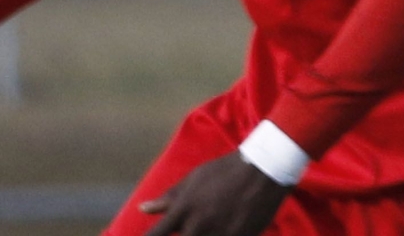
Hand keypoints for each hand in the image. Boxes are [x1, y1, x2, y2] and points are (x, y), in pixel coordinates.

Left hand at [139, 152, 290, 235]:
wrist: (260, 174)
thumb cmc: (222, 173)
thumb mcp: (191, 180)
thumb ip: (168, 198)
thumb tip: (143, 208)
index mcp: (183, 210)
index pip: (157, 234)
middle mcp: (198, 227)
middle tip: (185, 227)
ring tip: (204, 226)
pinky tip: (219, 231)